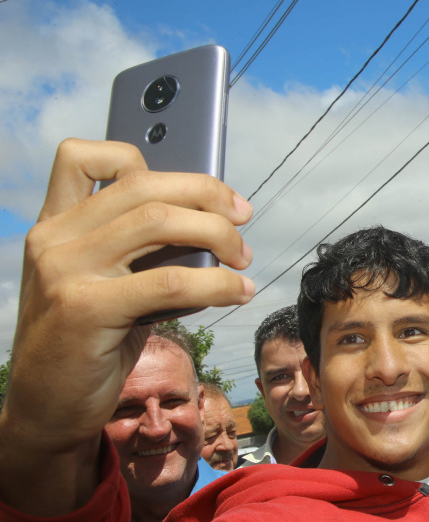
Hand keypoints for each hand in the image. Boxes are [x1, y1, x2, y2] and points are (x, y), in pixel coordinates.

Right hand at [0, 139, 254, 515]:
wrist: (46, 409)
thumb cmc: (90, 342)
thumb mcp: (106, 283)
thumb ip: (138, 249)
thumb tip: (211, 221)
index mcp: (54, 224)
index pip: (84, 156)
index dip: (144, 156)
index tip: (195, 188)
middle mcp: (53, 238)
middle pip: (144, 185)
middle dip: (207, 194)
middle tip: (242, 218)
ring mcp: (65, 270)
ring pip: (161, 222)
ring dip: (219, 236)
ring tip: (244, 259)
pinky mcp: (86, 309)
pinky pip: (172, 282)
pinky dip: (219, 284)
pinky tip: (239, 292)